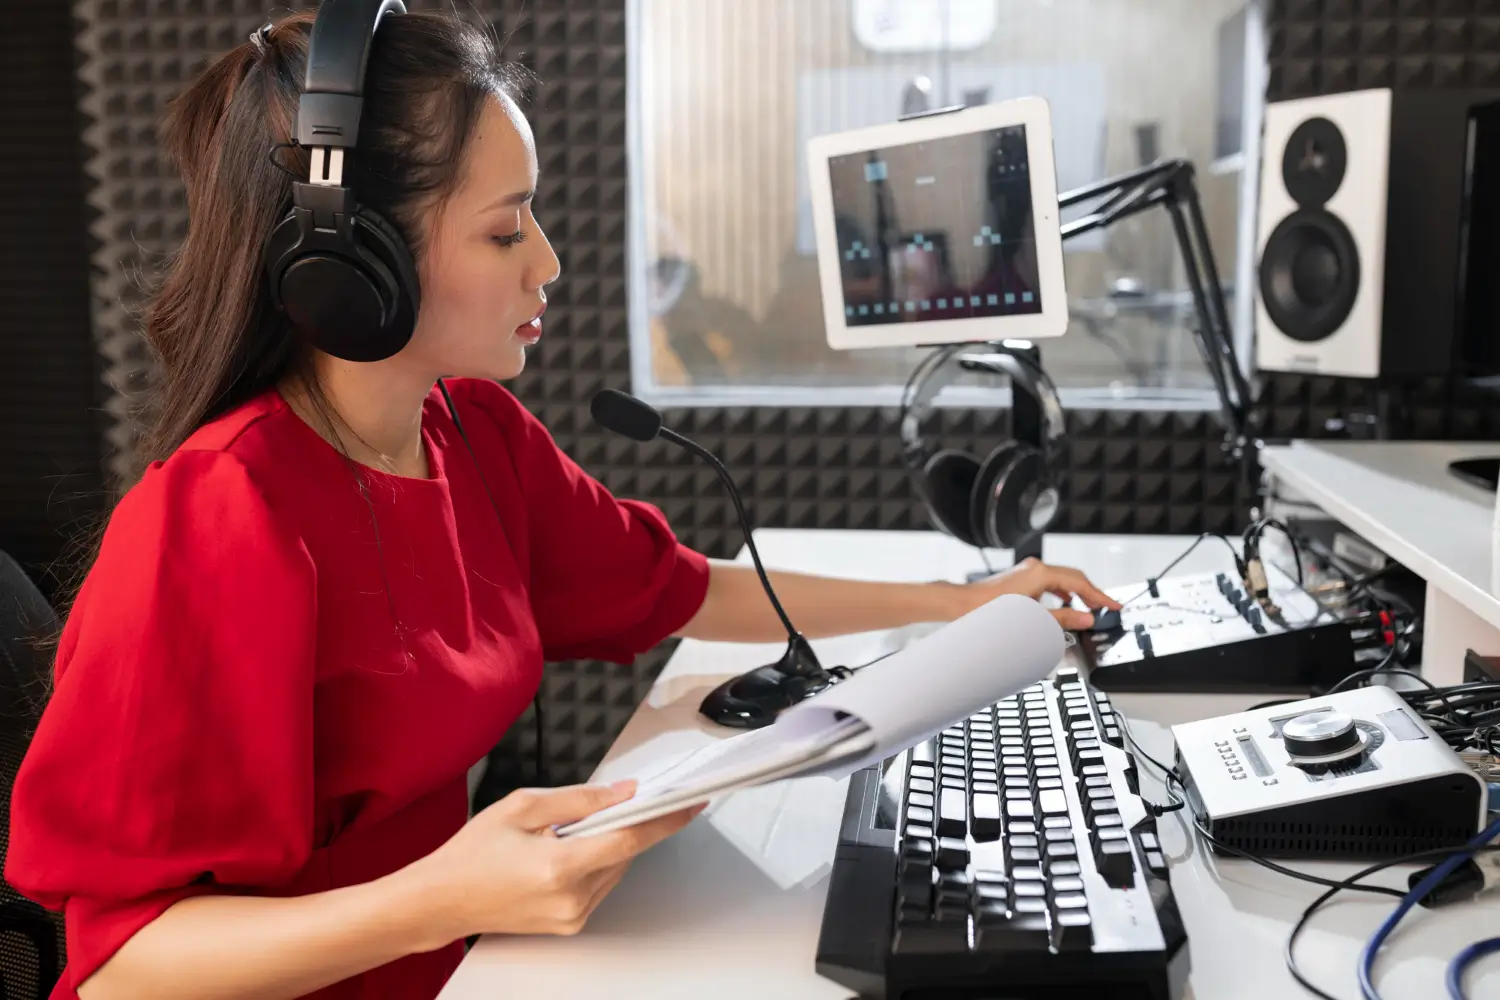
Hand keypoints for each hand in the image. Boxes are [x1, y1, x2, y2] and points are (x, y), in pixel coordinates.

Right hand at [416, 781, 702, 942]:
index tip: (690, 803)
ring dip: (610, 843)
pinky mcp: (569, 924)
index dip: (666, 819)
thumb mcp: (523, 807)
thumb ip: (579, 799)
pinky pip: (600, 884)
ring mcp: (572, 916)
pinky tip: (569, 849)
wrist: (441, 900)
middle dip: (628, 823)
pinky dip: (596, 862)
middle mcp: (572, 898)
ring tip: (572, 829)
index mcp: (560, 866)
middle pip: (625, 852)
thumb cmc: (472, 853)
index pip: (631, 839)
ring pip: (615, 868)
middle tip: (619, 800)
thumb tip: (623, 792)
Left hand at [954, 557, 1120, 629]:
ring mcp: (1027, 571)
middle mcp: (1035, 567)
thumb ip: (1063, 618)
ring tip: (1087, 610)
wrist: (962, 604)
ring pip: (1062, 580)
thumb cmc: (988, 609)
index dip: (1100, 596)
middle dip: (1091, 594)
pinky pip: (1050, 583)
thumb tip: (1086, 618)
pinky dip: (1061, 594)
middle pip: (1074, 579)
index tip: (1114, 606)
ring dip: (1077, 595)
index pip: (1080, 583)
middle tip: (1106, 609)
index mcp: (1041, 573)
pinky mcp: (1022, 578)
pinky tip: (1063, 606)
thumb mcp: (1032, 617)